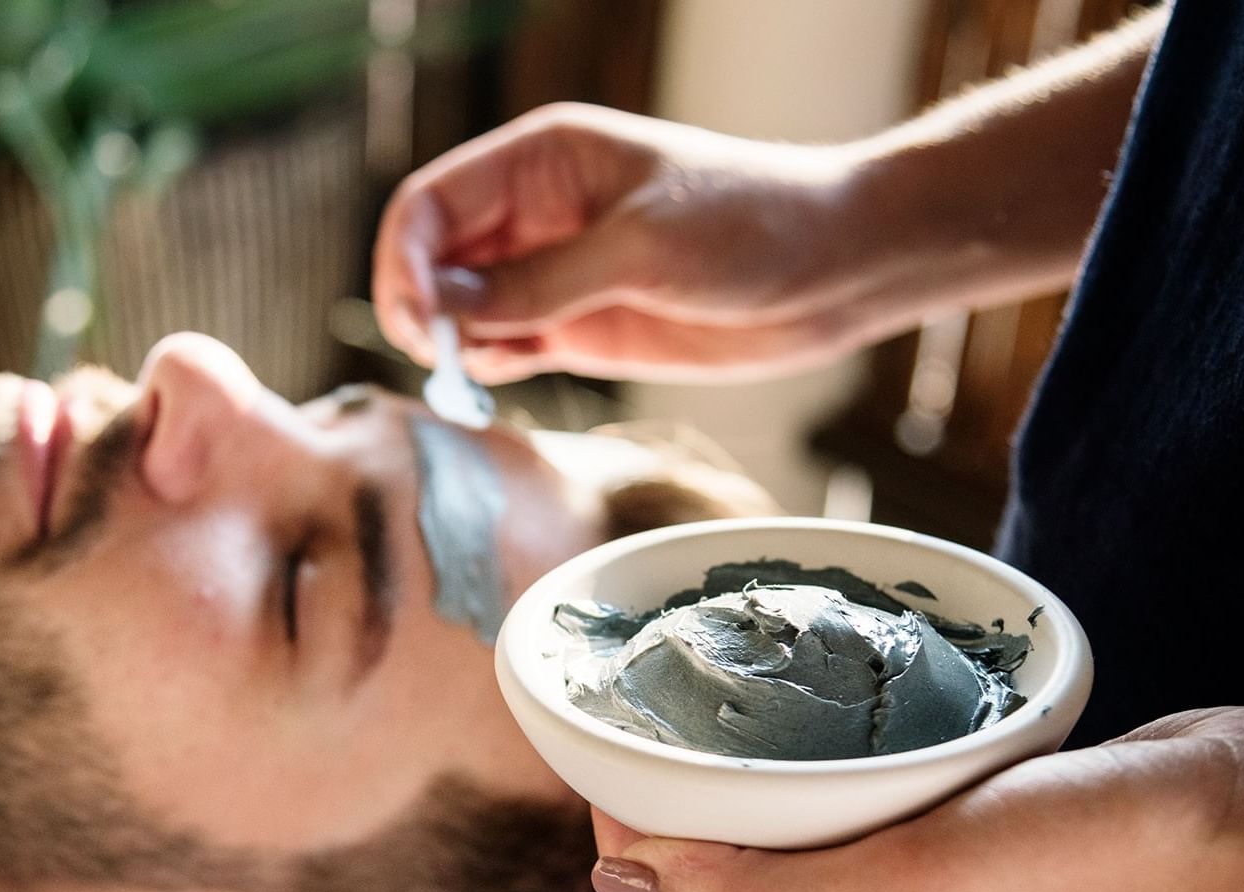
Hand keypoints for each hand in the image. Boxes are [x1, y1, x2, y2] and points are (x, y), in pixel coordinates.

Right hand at [373, 103, 874, 384]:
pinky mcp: (576, 329)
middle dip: (419, 305)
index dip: (407, 257)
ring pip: (460, 310)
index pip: (432, 204)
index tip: (418, 315)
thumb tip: (446, 310)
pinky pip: (502, 347)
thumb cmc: (754, 224)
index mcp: (542, 160)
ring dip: (448, 343)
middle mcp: (535, 214)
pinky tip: (492, 378)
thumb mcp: (642, 248)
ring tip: (465, 373)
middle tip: (435, 355)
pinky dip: (483, 367)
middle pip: (434, 259)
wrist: (836, 271)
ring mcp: (553, 275)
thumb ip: (542, 282)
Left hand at [588, 707, 1243, 891]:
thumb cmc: (1085, 877)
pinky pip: (856, 773)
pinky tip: (816, 682)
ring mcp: (916, 864)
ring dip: (729, 755)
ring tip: (700, 675)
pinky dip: (814, 734)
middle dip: (656, 784)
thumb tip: (622, 883)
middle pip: (712, 854)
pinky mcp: (970, 811)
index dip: (612, 821)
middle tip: (633, 687)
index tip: (589, 731)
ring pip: (781, 811)